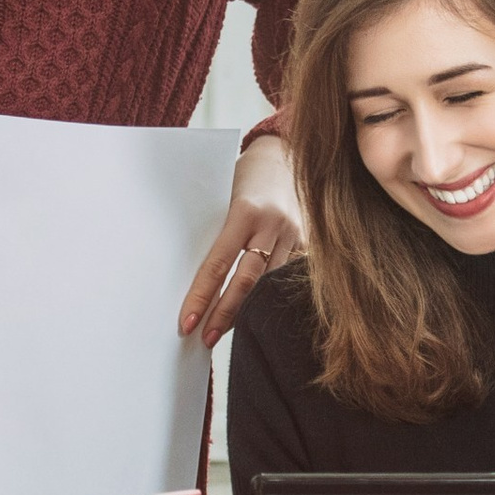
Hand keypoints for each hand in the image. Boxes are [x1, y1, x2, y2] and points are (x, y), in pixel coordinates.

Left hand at [180, 136, 302, 347]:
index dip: (201, 297)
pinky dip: (270, 297)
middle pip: (246, 281)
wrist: (283, 155)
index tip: (186, 323)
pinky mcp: (308, 243)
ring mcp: (294, 235)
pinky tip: (257, 314)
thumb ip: (215, 231)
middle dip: (224, 314)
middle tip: (205, 338)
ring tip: (225, 332)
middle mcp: (273, 225)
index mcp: (246, 211)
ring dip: (246, 311)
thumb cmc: (242, 177)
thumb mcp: (224, 195)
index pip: (218, 264)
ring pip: (269, 285)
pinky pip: (286, 279)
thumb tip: (190, 277)